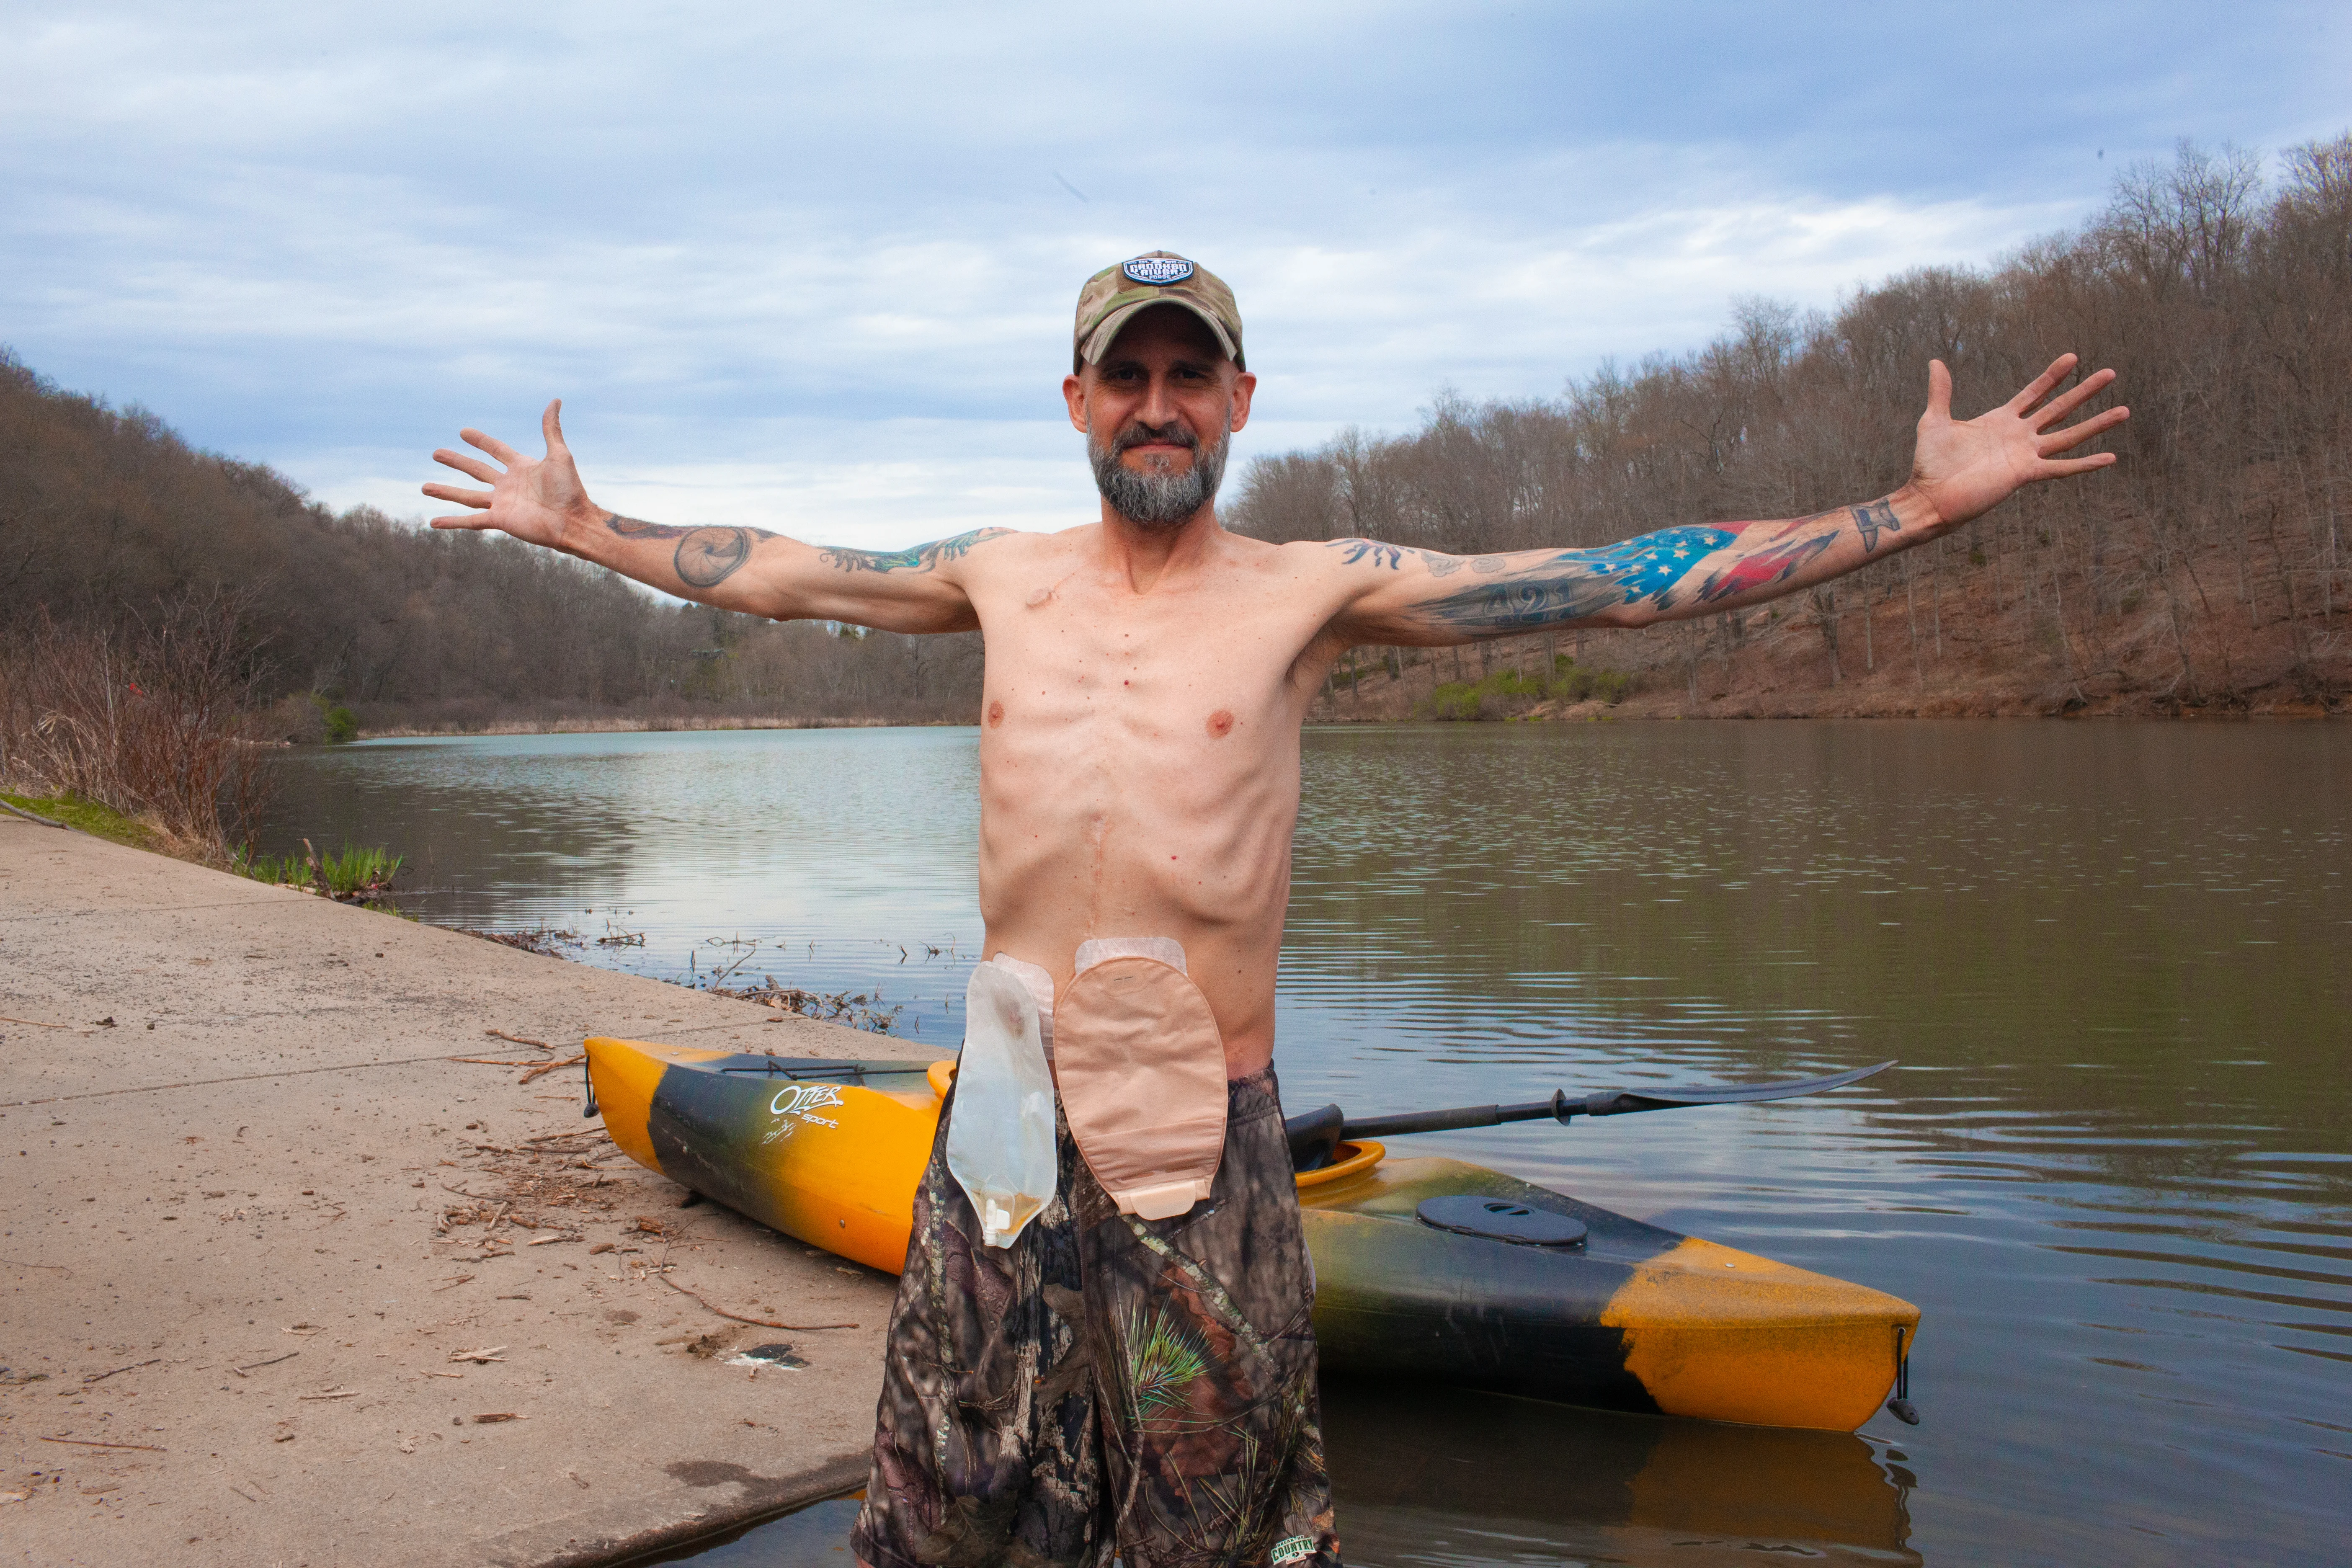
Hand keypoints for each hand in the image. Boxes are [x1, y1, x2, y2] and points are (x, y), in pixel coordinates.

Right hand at [423, 400, 590, 547]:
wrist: (573, 521)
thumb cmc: (570, 489)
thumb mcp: (559, 454)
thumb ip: (551, 429)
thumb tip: (556, 400)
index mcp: (521, 467)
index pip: (496, 450)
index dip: (480, 441)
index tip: (463, 432)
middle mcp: (508, 485)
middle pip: (476, 470)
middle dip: (456, 462)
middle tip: (436, 453)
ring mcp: (502, 503)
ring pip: (467, 496)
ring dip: (445, 492)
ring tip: (423, 487)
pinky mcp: (499, 520)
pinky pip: (470, 521)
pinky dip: (452, 522)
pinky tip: (432, 523)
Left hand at [1908, 355, 2127, 527]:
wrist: (1929, 496)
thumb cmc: (1930, 463)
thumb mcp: (1935, 420)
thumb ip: (1941, 391)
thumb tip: (1936, 361)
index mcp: (2000, 420)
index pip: (2034, 392)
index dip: (2053, 376)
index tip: (2073, 357)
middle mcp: (2018, 436)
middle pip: (2059, 408)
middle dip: (2084, 391)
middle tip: (2110, 372)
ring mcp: (2025, 454)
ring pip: (2069, 435)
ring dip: (2097, 424)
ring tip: (2124, 410)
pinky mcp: (2025, 474)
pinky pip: (2061, 468)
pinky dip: (2085, 464)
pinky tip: (2110, 458)